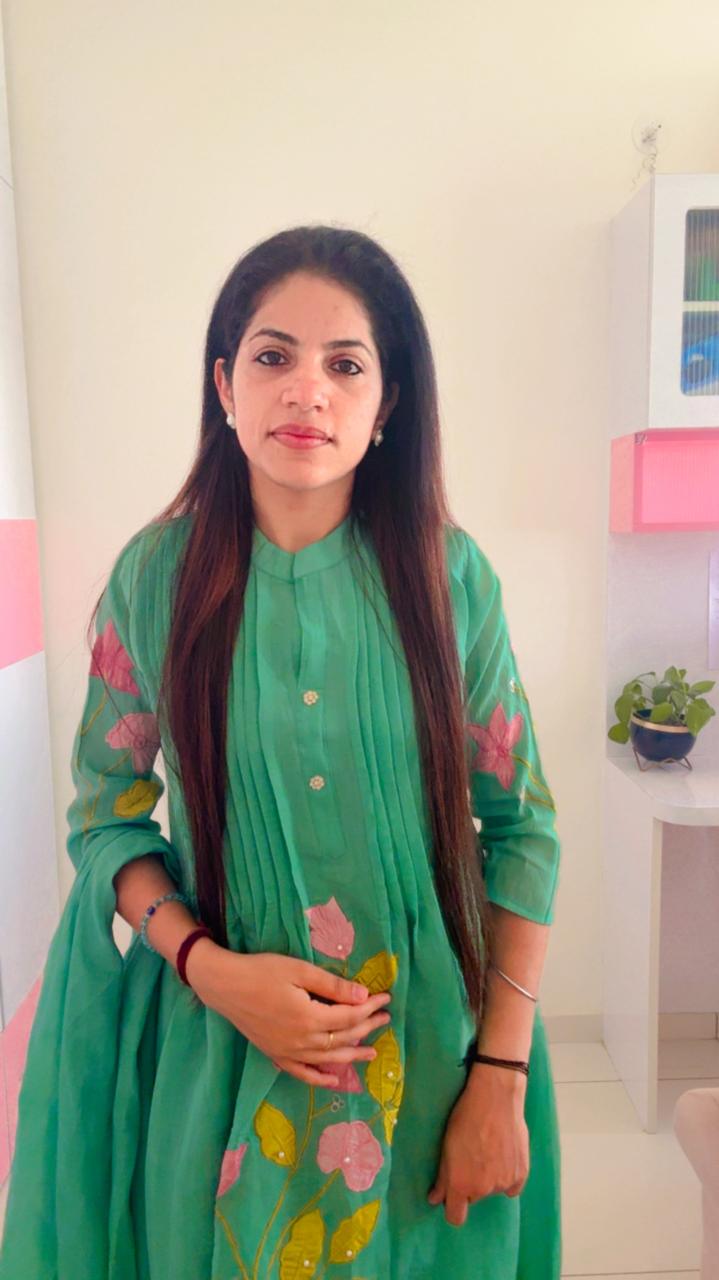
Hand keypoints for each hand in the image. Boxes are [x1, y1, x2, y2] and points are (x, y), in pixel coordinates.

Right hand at [187, 943, 391, 1089]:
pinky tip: (332, 1080)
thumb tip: (363, 997)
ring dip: (352, 1055)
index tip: (386, 998)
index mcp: (309, 1018)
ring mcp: (287, 1052)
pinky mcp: (274, 1054)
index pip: (349, 1017)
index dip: (370, 1009)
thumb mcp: (299, 970)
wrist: (224, 985)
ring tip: (372, 1053)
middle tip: (385, 1019)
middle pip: (342, 1038)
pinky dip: (319, 1078)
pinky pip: (301, 1072)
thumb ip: (332, 986)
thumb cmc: (262, 971)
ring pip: (327, 1058)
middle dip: (367, 1028)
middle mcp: (301, 1041)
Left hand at [427, 1065, 528, 1225]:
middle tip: (470, 1157)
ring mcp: (504, 1183)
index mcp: (461, 1184)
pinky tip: (503, 1155)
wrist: (495, 1098)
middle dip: (470, 1184)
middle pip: (473, 1197)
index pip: (456, 1217)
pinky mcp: (521, 1174)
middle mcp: (483, 1189)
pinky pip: (511, 1186)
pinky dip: (506, 1175)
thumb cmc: (465, 1118)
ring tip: (488, 1149)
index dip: (452, 1208)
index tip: (451, 1196)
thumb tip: (435, 1199)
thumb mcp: (446, 1147)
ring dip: (488, 1177)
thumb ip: (442, 1178)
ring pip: (492, 1189)